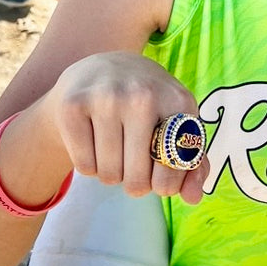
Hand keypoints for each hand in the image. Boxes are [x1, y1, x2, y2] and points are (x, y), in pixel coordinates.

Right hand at [42, 51, 206, 201]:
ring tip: (114, 147)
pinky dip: (89, 165)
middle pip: (138, 179)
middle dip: (135, 182)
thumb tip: (193, 198)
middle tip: (132, 159)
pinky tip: (94, 140)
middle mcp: (144, 95)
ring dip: (111, 173)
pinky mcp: (73, 105)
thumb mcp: (177, 121)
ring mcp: (106, 97)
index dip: (166, 183)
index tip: (159, 171)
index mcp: (178, 100)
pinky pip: (84, 167)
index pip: (176, 168)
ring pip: (109, 175)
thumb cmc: (148, 103)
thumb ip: (192, 162)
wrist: (102, 67)